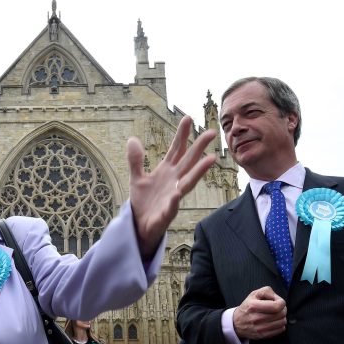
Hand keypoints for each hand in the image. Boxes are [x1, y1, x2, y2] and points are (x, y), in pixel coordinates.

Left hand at [128, 117, 216, 257]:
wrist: (139, 225)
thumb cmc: (143, 202)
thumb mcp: (137, 178)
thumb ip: (136, 160)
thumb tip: (132, 139)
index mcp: (167, 172)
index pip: (176, 150)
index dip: (181, 135)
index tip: (188, 118)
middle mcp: (173, 182)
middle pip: (188, 162)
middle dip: (199, 147)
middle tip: (210, 132)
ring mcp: (172, 197)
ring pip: (188, 182)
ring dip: (198, 172)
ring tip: (210, 160)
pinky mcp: (166, 214)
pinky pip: (171, 207)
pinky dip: (174, 201)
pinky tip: (176, 194)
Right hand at [232, 286, 287, 339]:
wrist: (236, 323)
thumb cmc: (247, 307)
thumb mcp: (253, 294)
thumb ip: (266, 291)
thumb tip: (276, 298)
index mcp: (253, 306)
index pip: (277, 306)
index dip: (281, 302)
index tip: (278, 301)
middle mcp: (256, 318)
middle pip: (281, 314)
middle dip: (283, 309)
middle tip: (278, 308)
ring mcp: (260, 328)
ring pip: (282, 322)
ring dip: (282, 317)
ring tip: (276, 314)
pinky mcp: (263, 335)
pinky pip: (280, 330)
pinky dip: (280, 325)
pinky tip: (274, 321)